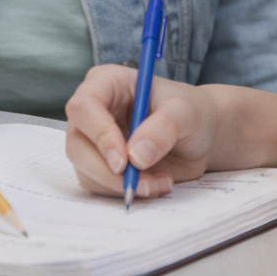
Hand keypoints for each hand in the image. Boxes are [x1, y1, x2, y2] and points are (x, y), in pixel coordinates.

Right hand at [66, 65, 220, 199]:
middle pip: (77, 145)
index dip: (99, 134)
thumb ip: (163, 127)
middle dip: (109, 172)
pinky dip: (127, 192)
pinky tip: (154, 184)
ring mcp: (93, 141)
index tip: (123, 161)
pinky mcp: (100, 166)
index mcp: (106, 83)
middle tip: (143, 182)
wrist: (199, 135)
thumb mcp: (185, 111)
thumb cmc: (189, 111)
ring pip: (86, 171)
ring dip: (121, 185)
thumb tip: (136, 156)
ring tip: (160, 181)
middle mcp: (93, 111)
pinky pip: (101, 187)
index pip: (84, 106)